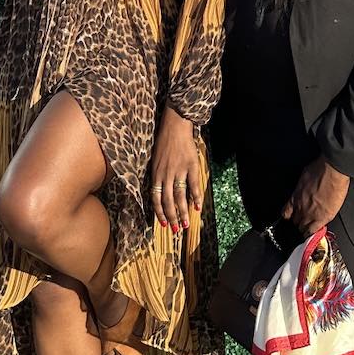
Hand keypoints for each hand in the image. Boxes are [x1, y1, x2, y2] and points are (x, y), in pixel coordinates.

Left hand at [150, 108, 203, 232]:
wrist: (174, 125)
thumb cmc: (163, 142)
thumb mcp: (155, 160)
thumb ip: (158, 176)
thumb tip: (161, 191)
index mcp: (156, 173)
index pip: (156, 198)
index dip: (159, 212)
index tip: (163, 224)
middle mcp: (166, 174)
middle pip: (168, 201)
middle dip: (172, 217)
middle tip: (175, 229)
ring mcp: (179, 171)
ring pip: (180, 196)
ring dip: (183, 212)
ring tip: (186, 224)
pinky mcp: (191, 165)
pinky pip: (194, 185)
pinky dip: (196, 197)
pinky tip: (198, 207)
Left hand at [282, 157, 349, 235]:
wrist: (332, 172)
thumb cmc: (319, 170)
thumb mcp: (304, 178)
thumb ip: (302, 188)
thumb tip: (303, 190)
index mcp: (295, 197)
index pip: (286, 213)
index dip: (288, 216)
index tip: (290, 218)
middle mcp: (300, 207)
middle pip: (295, 221)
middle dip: (297, 222)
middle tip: (301, 223)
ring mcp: (311, 214)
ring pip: (303, 228)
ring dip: (304, 229)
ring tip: (306, 231)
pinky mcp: (323, 218)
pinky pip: (314, 231)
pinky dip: (312, 234)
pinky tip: (312, 236)